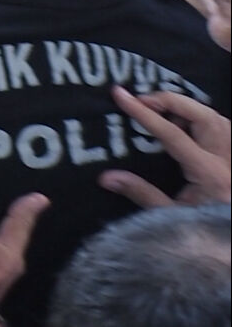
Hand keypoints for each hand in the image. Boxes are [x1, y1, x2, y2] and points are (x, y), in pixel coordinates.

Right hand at [104, 86, 231, 207]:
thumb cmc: (207, 231)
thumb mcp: (172, 217)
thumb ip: (142, 194)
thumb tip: (106, 177)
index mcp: (209, 173)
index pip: (172, 134)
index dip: (144, 113)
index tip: (121, 95)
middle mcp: (226, 160)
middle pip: (203, 115)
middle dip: (172, 101)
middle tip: (145, 100)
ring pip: (217, 117)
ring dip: (190, 109)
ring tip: (165, 113)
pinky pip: (225, 128)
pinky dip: (205, 120)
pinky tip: (189, 127)